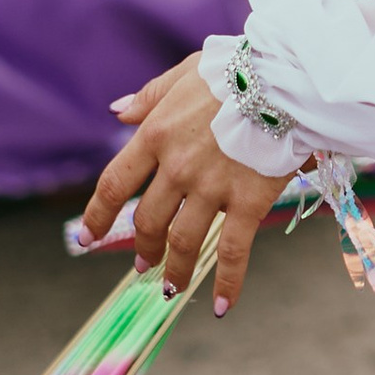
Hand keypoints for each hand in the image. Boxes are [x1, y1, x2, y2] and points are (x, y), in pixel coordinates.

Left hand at [78, 60, 291, 317]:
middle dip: (143, 247)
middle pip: (149, 220)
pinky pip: (232, 251)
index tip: (87, 238)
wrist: (286, 74)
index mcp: (156, 134)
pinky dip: (227, 282)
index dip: (99, 215)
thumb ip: (149, 96)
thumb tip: (118, 113)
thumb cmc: (237, 68)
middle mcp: (177, 166)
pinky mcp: (248, 201)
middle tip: (143, 264)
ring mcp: (211, 187)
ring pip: (183, 241)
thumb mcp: (184, 72)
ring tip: (170, 287)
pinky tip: (222, 306)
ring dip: (174, 269)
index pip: (115, 184)